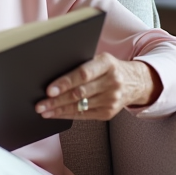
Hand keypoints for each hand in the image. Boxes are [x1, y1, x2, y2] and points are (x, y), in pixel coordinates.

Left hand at [35, 53, 160, 121]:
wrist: (135, 82)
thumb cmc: (108, 68)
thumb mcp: (100, 59)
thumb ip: (81, 64)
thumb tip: (52, 74)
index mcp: (107, 63)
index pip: (83, 74)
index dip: (65, 83)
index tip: (48, 90)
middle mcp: (112, 82)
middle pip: (79, 93)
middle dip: (57, 100)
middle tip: (40, 104)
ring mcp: (111, 99)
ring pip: (80, 106)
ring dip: (58, 110)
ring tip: (43, 111)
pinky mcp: (109, 113)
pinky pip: (84, 115)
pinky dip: (67, 115)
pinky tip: (55, 114)